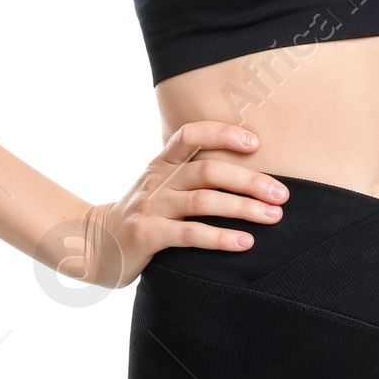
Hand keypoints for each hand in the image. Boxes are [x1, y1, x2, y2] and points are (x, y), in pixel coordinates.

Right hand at [51, 122, 287, 288]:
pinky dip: (220, 237)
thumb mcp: (161, 185)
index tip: (256, 144)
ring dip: (244, 208)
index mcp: (162, 162)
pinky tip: (245, 243)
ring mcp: (151, 207)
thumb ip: (191, 174)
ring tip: (273, 217)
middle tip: (283, 194)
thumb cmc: (144, 214)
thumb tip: (249, 169)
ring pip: (204, 201)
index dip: (223, 133)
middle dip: (250, 181)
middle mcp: (157, 180)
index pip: (191, 134)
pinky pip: (189, 234)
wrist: (95, 244)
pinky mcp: (147, 235)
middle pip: (209, 170)